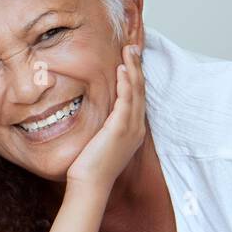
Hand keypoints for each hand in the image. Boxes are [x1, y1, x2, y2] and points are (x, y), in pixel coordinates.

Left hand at [65, 43, 145, 192]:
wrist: (90, 184)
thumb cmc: (91, 167)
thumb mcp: (101, 142)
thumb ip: (104, 127)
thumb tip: (98, 117)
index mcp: (133, 131)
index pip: (138, 98)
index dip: (136, 77)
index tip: (130, 61)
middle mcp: (136, 128)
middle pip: (141, 91)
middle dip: (137, 67)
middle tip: (132, 47)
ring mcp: (131, 128)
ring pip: (136, 92)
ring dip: (133, 69)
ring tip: (129, 51)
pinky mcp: (120, 129)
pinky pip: (126, 100)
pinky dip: (125, 83)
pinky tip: (121, 70)